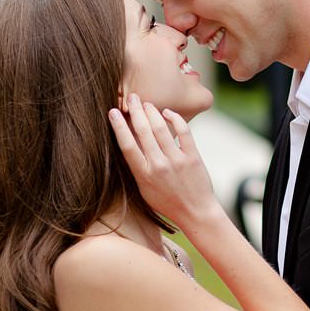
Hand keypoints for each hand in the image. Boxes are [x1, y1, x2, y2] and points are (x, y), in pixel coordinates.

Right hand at [109, 96, 218, 229]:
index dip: (118, 126)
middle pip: (143, 132)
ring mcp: (177, 161)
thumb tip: (129, 141)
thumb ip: (138, 167)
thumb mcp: (145, 189)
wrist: (196, 213)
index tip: (113, 111)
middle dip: (135, 111)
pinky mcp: (193, 157)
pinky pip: (183, 131)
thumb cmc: (167, 201)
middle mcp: (159, 166)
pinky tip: (168, 112)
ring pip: (161, 128)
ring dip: (152, 112)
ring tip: (147, 103)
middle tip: (132, 97)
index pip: (127, 146)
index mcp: (144, 175)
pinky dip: (175, 118)